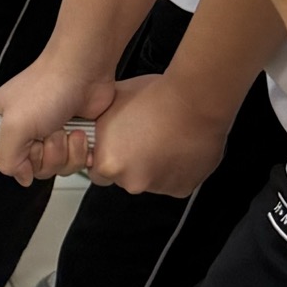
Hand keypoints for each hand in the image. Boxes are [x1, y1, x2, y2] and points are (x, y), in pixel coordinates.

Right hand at [0, 42, 111, 183]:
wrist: (84, 71)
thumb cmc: (48, 86)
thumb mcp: (15, 125)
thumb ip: (7, 159)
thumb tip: (22, 177)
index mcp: (1, 124)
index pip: (5, 161)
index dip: (21, 159)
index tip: (28, 143)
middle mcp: (24, 130)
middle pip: (34, 168)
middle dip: (48, 154)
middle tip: (50, 130)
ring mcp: (49, 134)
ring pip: (56, 167)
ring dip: (66, 151)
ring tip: (67, 127)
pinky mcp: (71, 136)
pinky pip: (75, 162)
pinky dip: (81, 151)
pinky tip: (81, 133)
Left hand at [87, 69, 233, 196]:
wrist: (194, 101)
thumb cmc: (156, 98)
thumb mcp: (112, 103)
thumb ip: (99, 126)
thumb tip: (92, 129)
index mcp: (109, 163)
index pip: (98, 171)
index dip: (108, 157)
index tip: (117, 147)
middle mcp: (131, 181)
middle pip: (125, 178)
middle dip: (132, 163)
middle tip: (143, 139)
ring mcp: (157, 187)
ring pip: (150, 180)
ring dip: (154, 166)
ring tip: (164, 140)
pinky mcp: (181, 189)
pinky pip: (173, 182)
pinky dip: (175, 170)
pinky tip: (177, 148)